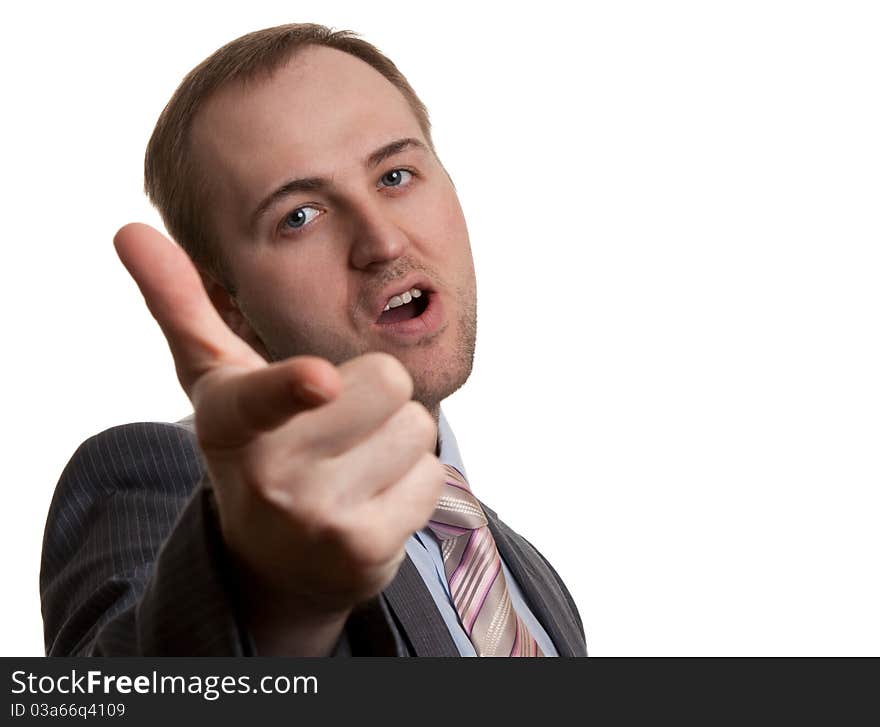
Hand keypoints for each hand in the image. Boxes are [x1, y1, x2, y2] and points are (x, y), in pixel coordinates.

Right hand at [114, 223, 444, 652]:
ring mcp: (317, 520)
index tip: (319, 381)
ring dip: (398, 440)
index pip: (265, 397)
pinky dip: (414, 485)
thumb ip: (180, 304)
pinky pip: (433, 478)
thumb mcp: (216, 379)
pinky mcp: (365, 551)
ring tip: (353, 465)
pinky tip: (373, 501)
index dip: (294, 387)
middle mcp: (270, 475)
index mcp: (230, 420)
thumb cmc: (255, 443)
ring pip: (417, 428)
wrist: (278, 556)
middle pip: (387, 380)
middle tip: (338, 423)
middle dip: (376, 393)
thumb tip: (128, 229)